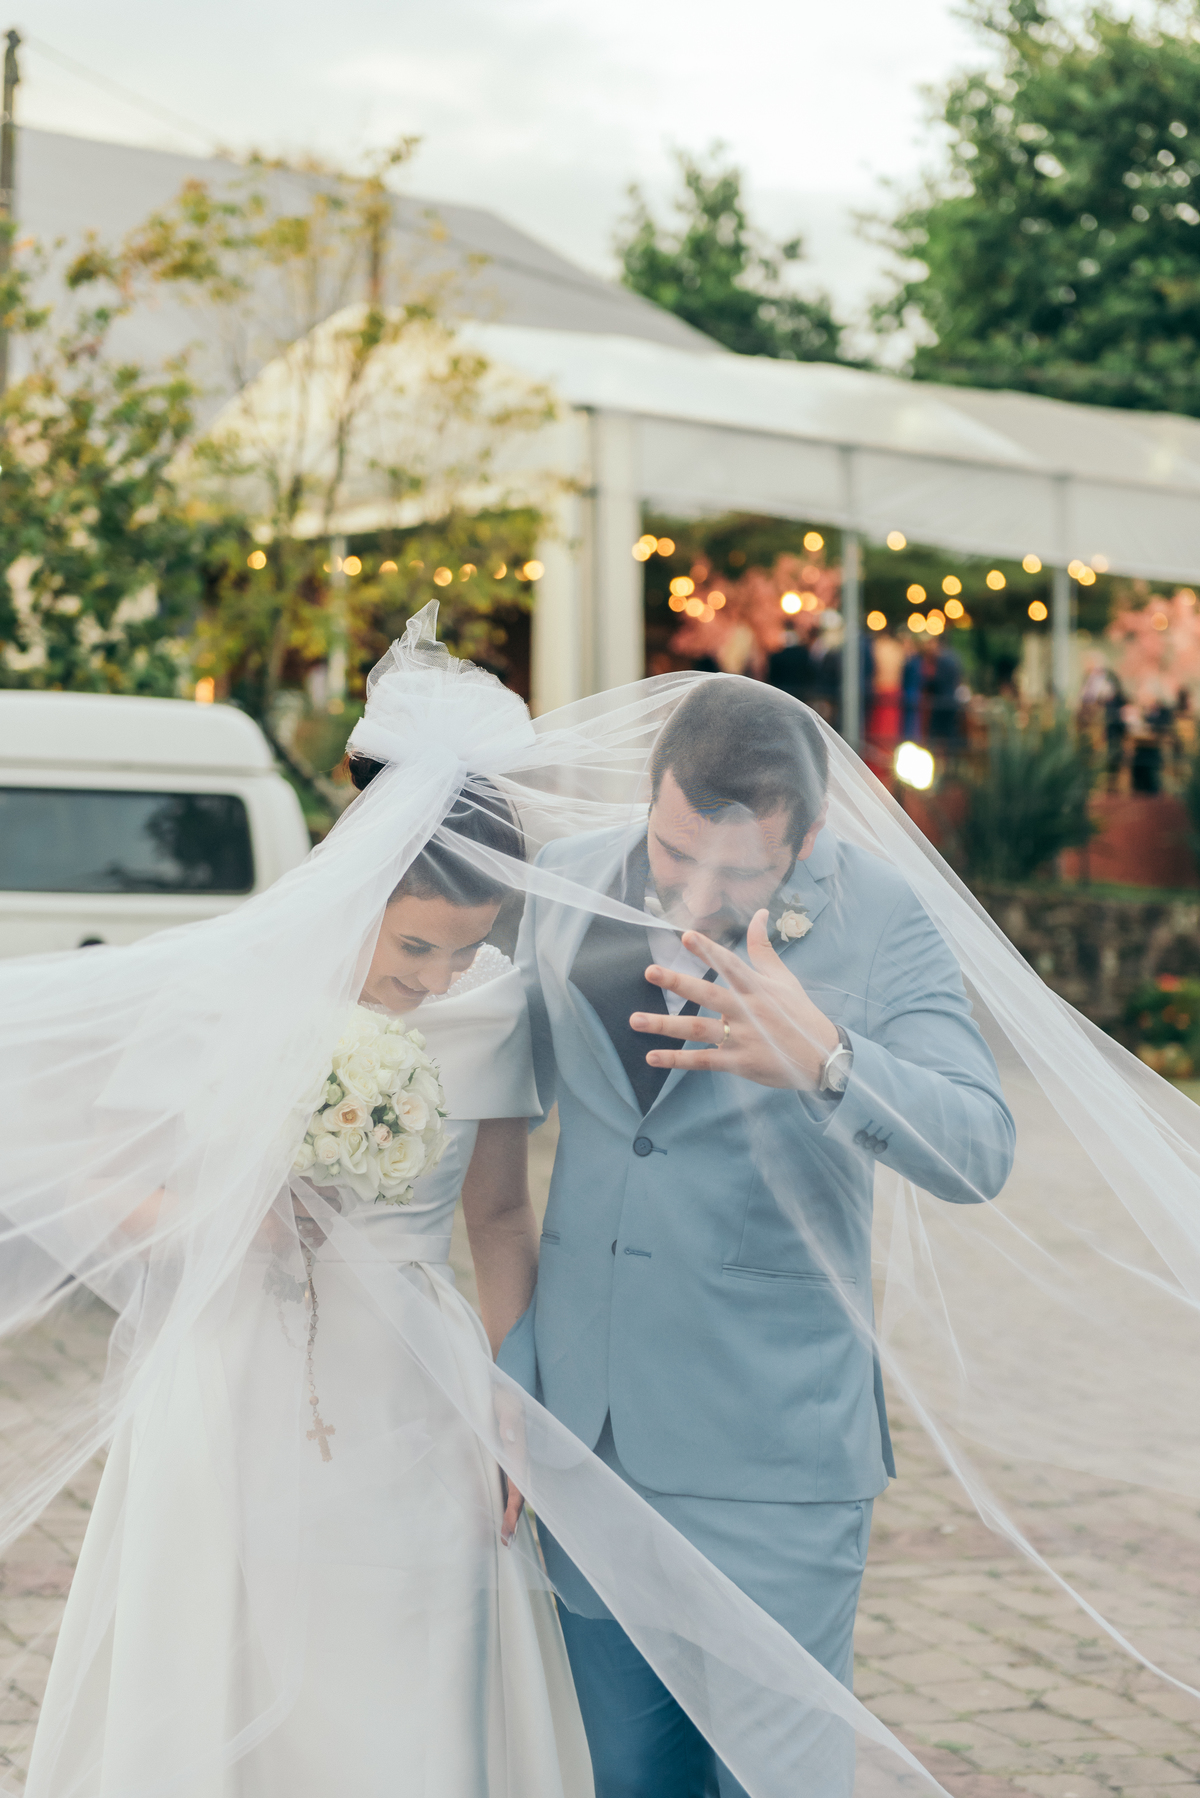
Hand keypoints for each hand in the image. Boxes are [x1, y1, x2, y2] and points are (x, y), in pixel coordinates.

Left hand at [494, 1382, 527, 1546]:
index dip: (513, 1511)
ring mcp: (508, 1460)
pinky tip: (494, 1510)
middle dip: (511, 1519)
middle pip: (515, 1495)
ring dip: (506, 1513)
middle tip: (506, 1543)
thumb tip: (509, 1438)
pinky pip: (501, 1483)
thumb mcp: (507, 1403)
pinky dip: (499, 1499)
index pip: (517, 1488)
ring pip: (509, 1492)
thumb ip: (509, 1420)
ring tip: (504, 1536)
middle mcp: (515, 1460)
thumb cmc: (503, 1396)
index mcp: (518, 1453)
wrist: (500, 1389)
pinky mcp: (500, 1458)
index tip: (509, 1531)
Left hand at [630, 908, 838, 1089]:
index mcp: (758, 988)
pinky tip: (652, 1057)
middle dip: (679, 982)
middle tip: (650, 971)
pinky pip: (702, 1061)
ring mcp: (741, 1038)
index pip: (730, 964)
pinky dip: (677, 1060)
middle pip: (708, 994)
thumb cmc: (800, 1014)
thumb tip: (760, 913)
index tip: (685, 936)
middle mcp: (747, 1011)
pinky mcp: (738, 1062)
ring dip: (665, 1025)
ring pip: (698, 1029)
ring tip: (635, 1019)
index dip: (708, 950)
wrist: (821, 1057)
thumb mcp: (784, 979)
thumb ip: (763, 949)